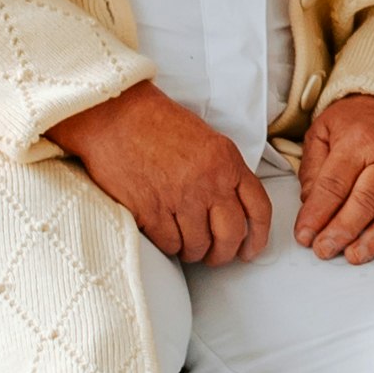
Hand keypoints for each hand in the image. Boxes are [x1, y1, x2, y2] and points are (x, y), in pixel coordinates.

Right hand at [49, 79, 273, 267]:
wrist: (115, 116)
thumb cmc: (156, 124)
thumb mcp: (205, 139)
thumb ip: (222, 171)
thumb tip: (231, 207)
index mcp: (227, 161)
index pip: (258, 207)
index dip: (258, 236)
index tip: (251, 250)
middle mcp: (209, 181)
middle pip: (231, 235)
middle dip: (224, 253)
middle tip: (215, 256)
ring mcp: (180, 198)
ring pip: (199, 245)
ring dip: (193, 252)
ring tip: (185, 245)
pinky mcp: (151, 211)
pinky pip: (170, 244)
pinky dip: (169, 246)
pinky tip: (164, 235)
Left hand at [290, 91, 373, 265]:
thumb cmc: (356, 121)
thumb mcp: (323, 130)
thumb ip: (313, 167)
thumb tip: (310, 205)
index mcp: (357, 142)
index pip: (334, 184)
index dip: (317, 213)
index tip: (304, 235)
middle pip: (366, 201)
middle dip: (343, 230)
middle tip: (324, 249)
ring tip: (355, 255)